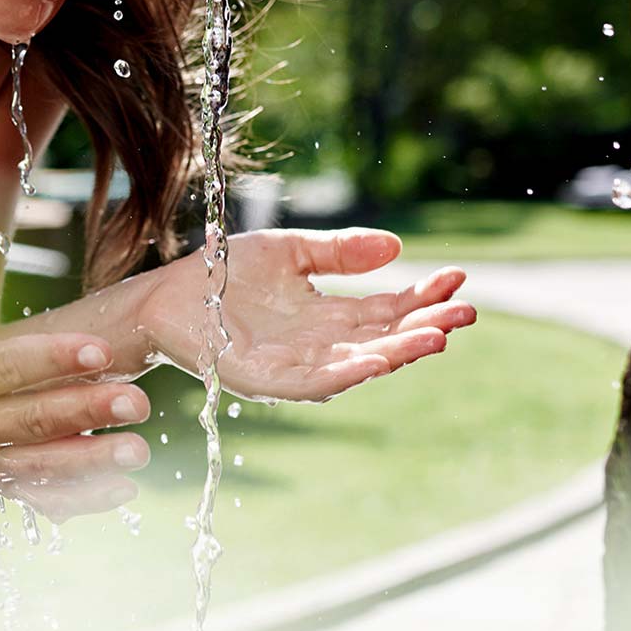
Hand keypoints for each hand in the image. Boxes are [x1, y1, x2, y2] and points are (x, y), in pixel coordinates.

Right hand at [0, 256, 148, 520]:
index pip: (6, 368)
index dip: (54, 358)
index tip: (102, 349)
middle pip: (33, 420)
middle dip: (88, 410)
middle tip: (139, 402)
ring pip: (43, 466)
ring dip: (94, 461)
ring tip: (140, 450)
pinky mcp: (4, 486)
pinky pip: (45, 498)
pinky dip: (84, 498)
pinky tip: (124, 489)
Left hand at [145, 228, 474, 399]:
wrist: (164, 296)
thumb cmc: (223, 275)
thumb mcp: (291, 252)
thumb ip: (340, 253)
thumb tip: (397, 248)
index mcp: (329, 316)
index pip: (387, 311)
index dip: (423, 297)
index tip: (456, 278)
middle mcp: (320, 347)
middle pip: (385, 340)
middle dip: (426, 327)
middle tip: (466, 311)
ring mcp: (295, 366)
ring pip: (359, 364)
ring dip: (400, 353)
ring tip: (437, 336)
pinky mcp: (264, 379)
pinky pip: (313, 382)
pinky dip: (348, 372)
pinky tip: (377, 360)